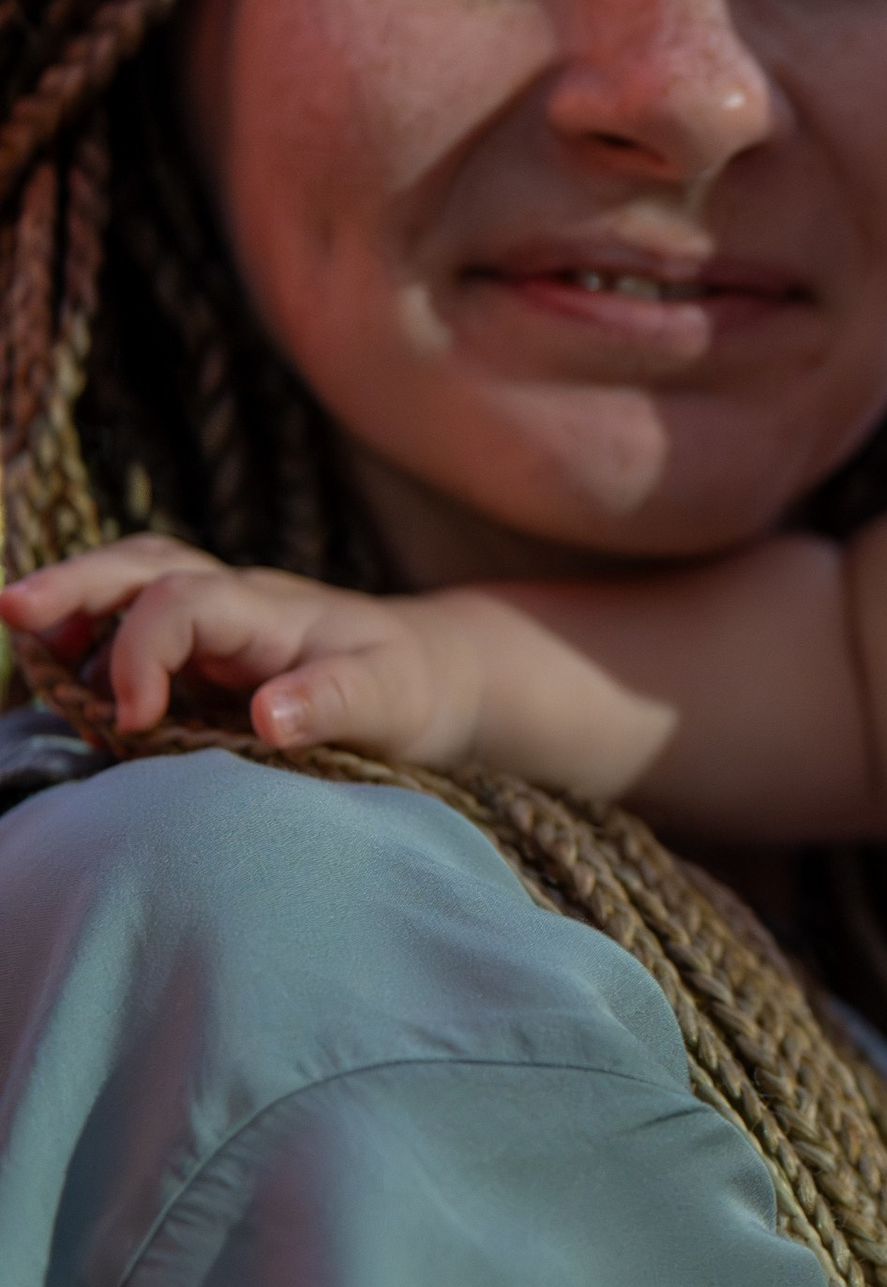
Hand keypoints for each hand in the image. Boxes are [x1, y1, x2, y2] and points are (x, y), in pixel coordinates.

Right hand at [0, 537, 476, 762]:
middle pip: (142, 566)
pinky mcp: (209, 653)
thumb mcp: (390, 701)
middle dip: (73, 585)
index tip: (133, 720)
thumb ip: (332, 703)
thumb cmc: (414, 687)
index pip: (182, 602)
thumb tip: (268, 716)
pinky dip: (92, 642)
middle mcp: (235, 603)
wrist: (442, 675)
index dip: (140, 652)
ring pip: (133, 585)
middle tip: (10, 611)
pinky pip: (137, 627)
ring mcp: (219, 623)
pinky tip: (66, 680)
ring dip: (76, 605)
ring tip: (26, 643)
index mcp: (269, 611)